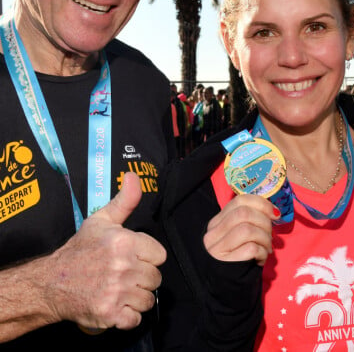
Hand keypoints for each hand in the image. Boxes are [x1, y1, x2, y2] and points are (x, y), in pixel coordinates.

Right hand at [46, 172, 165, 331]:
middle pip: (156, 278)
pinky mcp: (109, 314)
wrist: (52, 283)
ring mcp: (116, 292)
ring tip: (122, 289)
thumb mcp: (102, 220)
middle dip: (143, 277)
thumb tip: (133, 176)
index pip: (160, 255)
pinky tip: (118, 305)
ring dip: (137, 297)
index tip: (134, 257)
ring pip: (148, 298)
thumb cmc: (80, 250)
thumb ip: (125, 200)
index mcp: (124, 242)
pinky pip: (135, 318)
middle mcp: (122, 266)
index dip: (148, 257)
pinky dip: (129, 316)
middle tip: (125, 274)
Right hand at [203, 194, 276, 265]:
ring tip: (267, 248)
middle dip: (264, 222)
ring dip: (265, 238)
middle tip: (271, 235)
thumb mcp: (239, 237)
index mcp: (217, 222)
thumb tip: (274, 211)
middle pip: (244, 213)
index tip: (275, 213)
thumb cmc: (238, 259)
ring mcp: (217, 248)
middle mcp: (213, 233)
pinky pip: (251, 249)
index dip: (261, 203)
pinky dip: (262, 252)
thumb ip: (249, 222)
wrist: (227, 290)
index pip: (239, 201)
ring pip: (247, 230)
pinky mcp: (226, 263)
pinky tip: (261, 259)